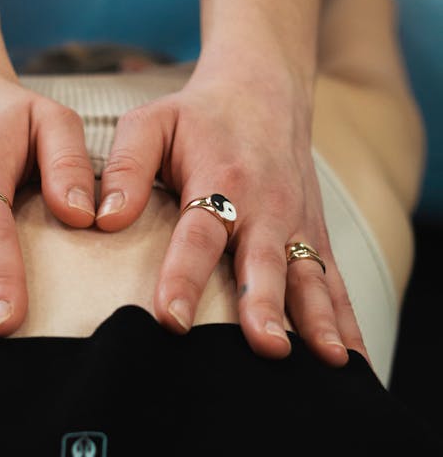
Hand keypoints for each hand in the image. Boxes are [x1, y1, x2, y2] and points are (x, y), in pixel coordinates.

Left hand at [95, 67, 366, 366]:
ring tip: (330, 365)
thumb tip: (103, 218)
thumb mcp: (151, 123)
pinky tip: (353, 363)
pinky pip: (335, 285)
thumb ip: (126, 167)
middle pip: (264, 263)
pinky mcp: (316, 238)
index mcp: (220, 180)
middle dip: (264, 306)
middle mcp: (266, 207)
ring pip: (310, 279)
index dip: (184, 277)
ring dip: (319, 322)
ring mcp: (297, 225)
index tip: (172, 319)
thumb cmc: (197, 117)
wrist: (265, 91)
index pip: (199, 235)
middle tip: (266, 347)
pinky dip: (346, 323)